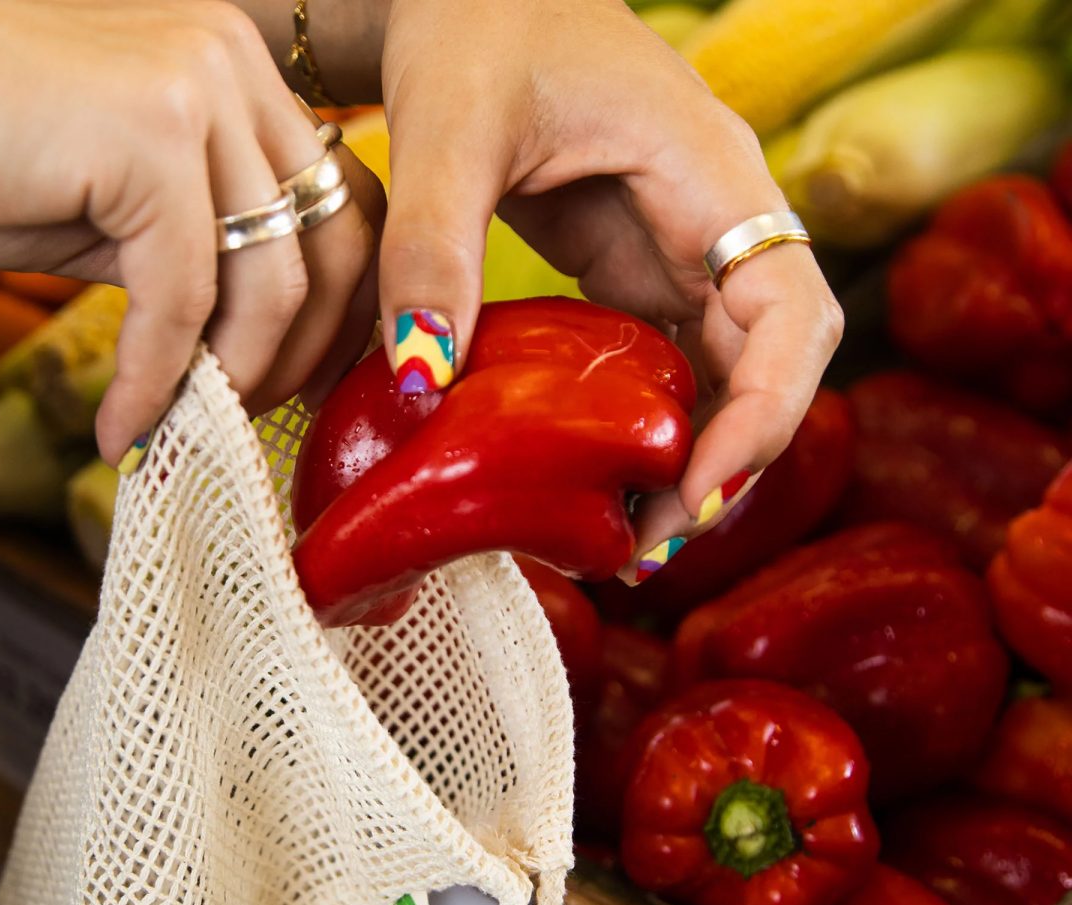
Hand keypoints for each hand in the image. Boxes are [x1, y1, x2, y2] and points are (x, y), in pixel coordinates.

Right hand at [0, 0, 384, 463]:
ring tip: (186, 427)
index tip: (305, 386)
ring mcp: (197, 88)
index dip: (347, 312)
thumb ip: (210, 255)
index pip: (348, 207)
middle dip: (302, 357)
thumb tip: (272, 348)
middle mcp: (235, 65)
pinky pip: (183, 299)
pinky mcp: (147, 135)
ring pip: (271, 283)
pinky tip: (124, 425)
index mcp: (244, 76)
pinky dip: (158, 381)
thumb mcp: (130, 211)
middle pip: (334, 245)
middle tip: (247, 418)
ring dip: (234, 380)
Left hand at [375, 0, 842, 576]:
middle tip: (648, 546)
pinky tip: (599, 483)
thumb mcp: (450, 126)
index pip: (791, 312)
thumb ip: (433, 249)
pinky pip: (668, 368)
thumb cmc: (480, 25)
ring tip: (624, 540)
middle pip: (774, 366)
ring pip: (728, 379)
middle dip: (729, 463)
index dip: (767, 414)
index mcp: (709, 174)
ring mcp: (683, 252)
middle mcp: (717, 222)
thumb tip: (420, 383)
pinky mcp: (640, 274)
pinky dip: (649, 431)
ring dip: (692, 462)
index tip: (698, 491)